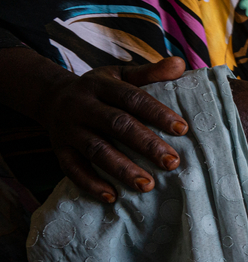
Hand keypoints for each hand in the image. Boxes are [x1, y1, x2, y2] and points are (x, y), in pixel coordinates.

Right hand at [37, 56, 189, 201]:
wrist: (51, 97)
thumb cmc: (101, 90)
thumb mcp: (121, 75)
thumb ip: (150, 73)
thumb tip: (180, 64)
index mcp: (101, 85)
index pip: (132, 97)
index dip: (157, 113)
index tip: (182, 129)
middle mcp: (82, 105)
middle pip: (116, 124)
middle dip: (146, 145)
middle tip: (172, 163)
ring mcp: (69, 129)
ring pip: (96, 150)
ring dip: (122, 169)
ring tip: (148, 185)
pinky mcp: (59, 150)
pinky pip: (72, 169)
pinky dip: (91, 184)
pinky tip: (112, 197)